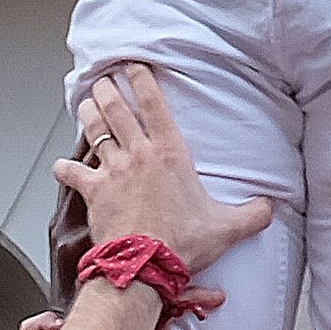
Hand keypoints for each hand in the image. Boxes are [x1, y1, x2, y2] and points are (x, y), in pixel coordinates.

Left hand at [59, 65, 280, 273]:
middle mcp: (139, 155)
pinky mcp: (94, 192)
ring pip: (96, 131)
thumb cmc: (182, 243)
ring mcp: (113, 171)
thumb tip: (271, 208)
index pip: (154, 105)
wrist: (145, 264)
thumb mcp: (225, 227)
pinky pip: (74, 174)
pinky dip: (65, 168)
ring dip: (88, 114)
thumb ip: (251, 215)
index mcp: (170, 154)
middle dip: (108, 90)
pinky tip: (60, 166)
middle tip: (103, 79)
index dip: (143, 80)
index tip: (134, 65)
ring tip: (85, 103)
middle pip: (117, 110)